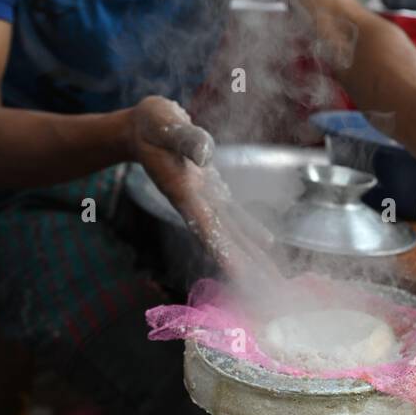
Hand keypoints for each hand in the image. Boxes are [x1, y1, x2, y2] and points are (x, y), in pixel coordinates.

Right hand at [128, 97, 275, 275]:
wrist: (144, 128)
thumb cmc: (152, 124)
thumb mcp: (165, 125)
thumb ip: (186, 139)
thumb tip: (206, 154)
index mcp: (183, 191)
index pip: (206, 226)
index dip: (223, 250)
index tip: (240, 275)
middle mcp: (195, 202)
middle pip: (224, 240)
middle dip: (246, 265)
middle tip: (270, 290)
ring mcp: (205, 198)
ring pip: (232, 233)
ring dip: (252, 255)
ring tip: (272, 279)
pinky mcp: (212, 190)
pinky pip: (234, 217)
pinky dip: (250, 231)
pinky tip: (266, 243)